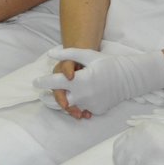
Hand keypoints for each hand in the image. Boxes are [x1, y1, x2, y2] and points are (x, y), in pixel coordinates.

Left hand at [34, 48, 163, 116]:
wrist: (128, 78)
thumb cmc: (106, 64)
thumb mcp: (88, 55)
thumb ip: (68, 54)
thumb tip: (50, 54)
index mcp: (79, 80)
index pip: (55, 82)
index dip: (43, 82)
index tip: (35, 82)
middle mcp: (83, 95)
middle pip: (60, 100)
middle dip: (54, 95)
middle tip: (50, 91)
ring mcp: (90, 105)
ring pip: (72, 105)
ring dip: (69, 99)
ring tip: (72, 91)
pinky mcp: (95, 111)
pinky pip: (84, 108)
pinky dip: (82, 102)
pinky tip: (88, 94)